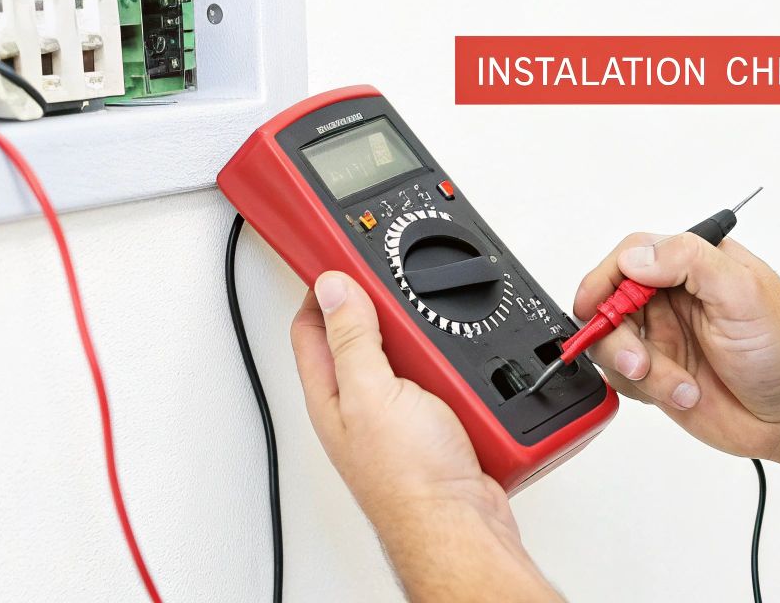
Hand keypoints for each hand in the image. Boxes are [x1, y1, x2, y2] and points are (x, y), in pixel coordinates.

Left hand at [290, 271, 516, 535]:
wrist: (463, 526)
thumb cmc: (411, 482)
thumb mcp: (372, 394)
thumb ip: (351, 339)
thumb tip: (331, 286)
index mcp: (332, 393)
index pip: (311, 325)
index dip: (318, 285)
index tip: (335, 252)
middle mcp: (362, 403)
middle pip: (366, 332)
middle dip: (383, 307)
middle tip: (401, 286)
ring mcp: (403, 413)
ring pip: (411, 352)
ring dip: (429, 339)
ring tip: (441, 336)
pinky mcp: (442, 422)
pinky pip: (450, 377)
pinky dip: (462, 368)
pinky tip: (469, 369)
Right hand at [574, 233, 779, 462]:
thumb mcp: (744, 293)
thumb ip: (690, 263)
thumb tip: (637, 257)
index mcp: (696, 265)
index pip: (634, 254)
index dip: (606, 278)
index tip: (595, 305)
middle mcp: (674, 297)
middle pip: (611, 300)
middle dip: (616, 334)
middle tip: (640, 361)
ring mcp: (664, 336)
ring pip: (612, 342)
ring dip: (637, 368)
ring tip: (676, 384)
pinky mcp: (658, 373)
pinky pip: (623, 378)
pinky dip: (647, 389)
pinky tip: (684, 393)